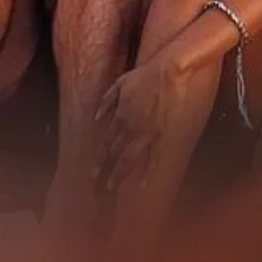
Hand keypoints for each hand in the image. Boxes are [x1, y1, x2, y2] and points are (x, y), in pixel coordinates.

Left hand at [94, 52, 190, 192]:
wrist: (168, 73)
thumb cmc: (145, 75)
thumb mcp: (120, 83)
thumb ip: (107, 101)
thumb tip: (97, 117)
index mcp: (120, 115)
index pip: (107, 141)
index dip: (99, 157)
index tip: (93, 171)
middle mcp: (130, 128)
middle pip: (114, 153)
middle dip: (104, 169)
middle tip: (97, 183)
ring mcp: (145, 133)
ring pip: (128, 159)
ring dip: (118, 175)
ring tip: (110, 187)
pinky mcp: (161, 135)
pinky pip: (153, 157)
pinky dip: (147, 172)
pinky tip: (142, 184)